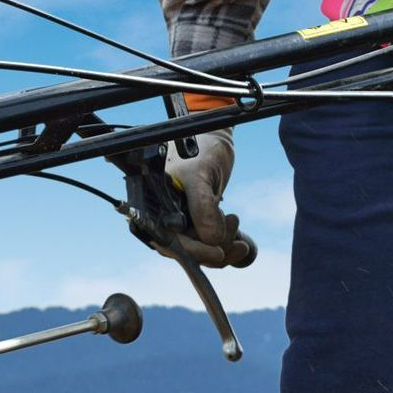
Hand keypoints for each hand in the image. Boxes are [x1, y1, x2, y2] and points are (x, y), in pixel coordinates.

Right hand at [162, 128, 243, 266]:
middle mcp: (163, 220)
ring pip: (201, 250)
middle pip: (188, 251)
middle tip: (236, 230)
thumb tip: (211, 239)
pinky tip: (239, 233)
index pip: (171, 243)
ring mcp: (180, 224)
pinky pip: (209, 245)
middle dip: (214, 248)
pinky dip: (226, 243)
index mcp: (154, 209)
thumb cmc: (199, 150)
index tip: (219, 253)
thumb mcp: (200, 175)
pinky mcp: (195, 225)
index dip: (195, 252)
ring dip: (223, 245)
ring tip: (235, 220)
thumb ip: (202, 206)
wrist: (212, 140)